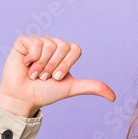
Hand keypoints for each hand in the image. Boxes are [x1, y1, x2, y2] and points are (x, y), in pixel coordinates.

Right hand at [0, 35, 115, 116]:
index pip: (75, 49)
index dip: (67, 65)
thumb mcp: (72, 88)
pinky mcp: (24, 41)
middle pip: (63, 46)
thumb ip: (92, 87)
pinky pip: (35, 43)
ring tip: (35, 73)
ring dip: (42, 65)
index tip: (58, 77)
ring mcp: (38, 41)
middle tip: (45, 76)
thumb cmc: (46, 92)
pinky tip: (26, 65)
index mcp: (65, 52)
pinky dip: (32, 58)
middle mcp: (53, 44)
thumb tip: (114, 97)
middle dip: (54, 66)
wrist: (25, 97)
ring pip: (49, 45)